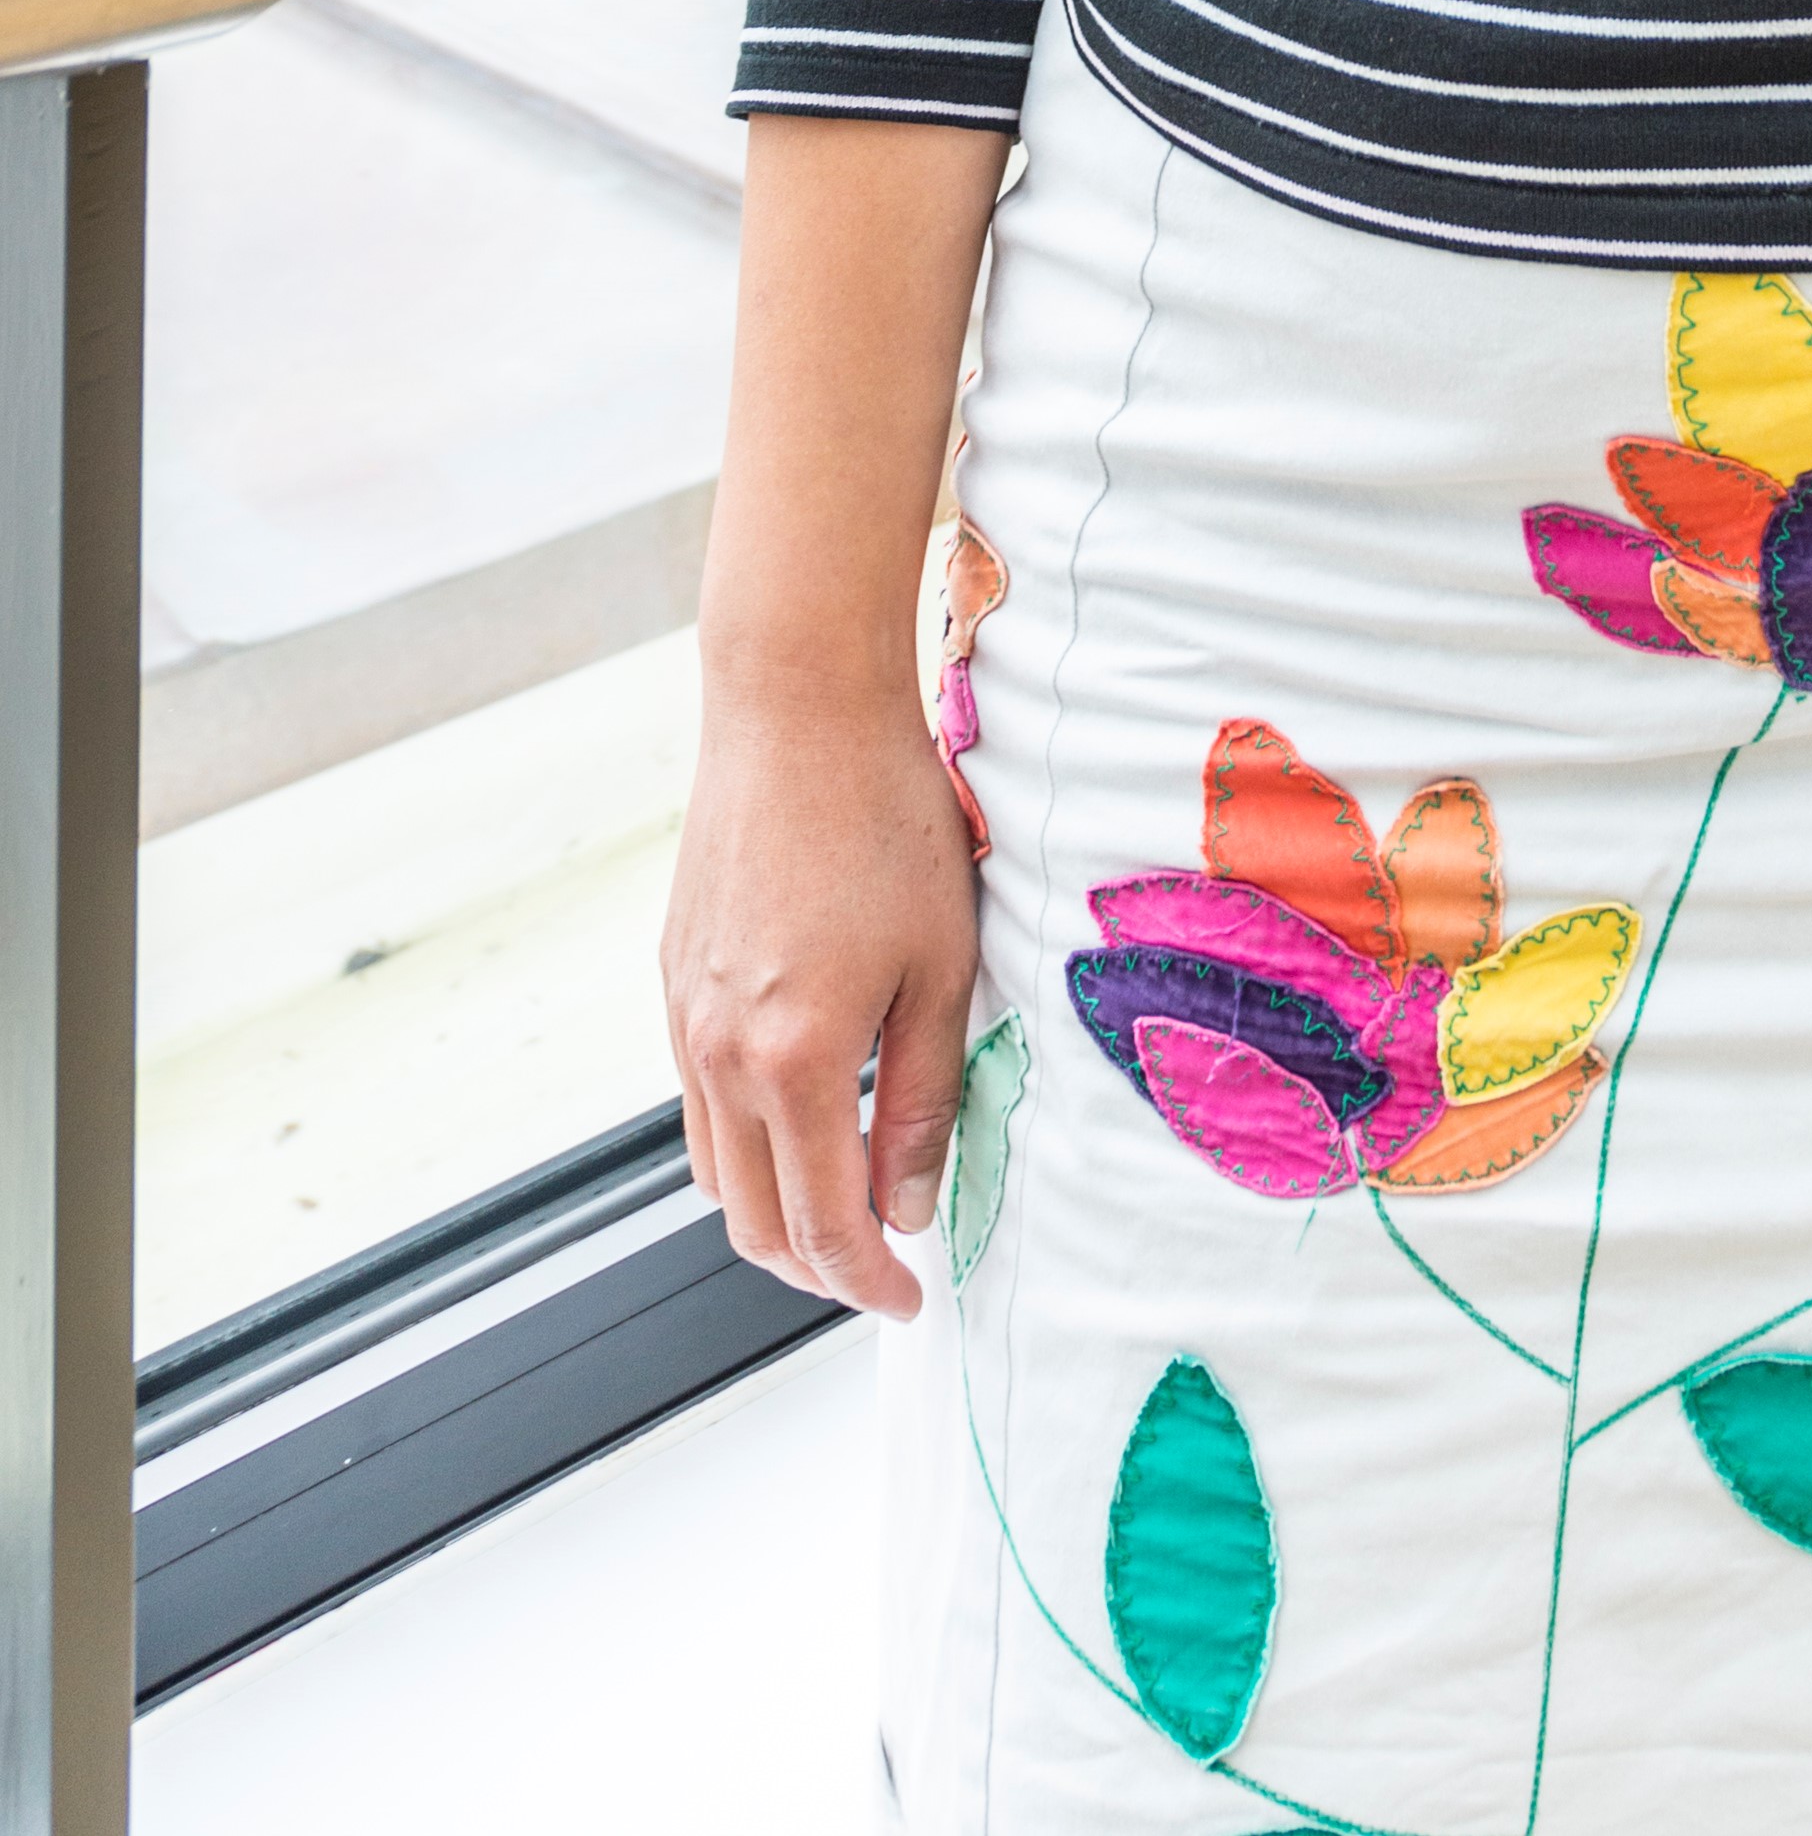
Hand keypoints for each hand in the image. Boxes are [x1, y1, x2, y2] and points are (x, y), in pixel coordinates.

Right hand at [662, 679, 978, 1321]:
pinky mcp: (673, 981)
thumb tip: (906, 1206)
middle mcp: (719, 1055)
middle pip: (752, 1220)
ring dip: (772, 1213)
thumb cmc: (888, 822)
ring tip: (843, 1207)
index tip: (910, 1300)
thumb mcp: (942, 965)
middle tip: (880, 1268)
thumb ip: (924, 1097)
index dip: (868, 1282)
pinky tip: (801, 1117)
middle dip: (816, 1268)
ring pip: (713, 1170)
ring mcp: (684, 1019)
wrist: (796, 709)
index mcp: (793, 1060)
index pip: (822, 1225)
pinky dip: (742, 1143)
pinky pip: (696, 1103)